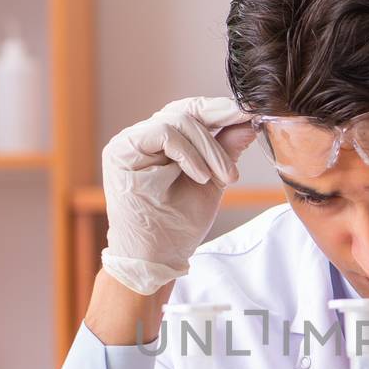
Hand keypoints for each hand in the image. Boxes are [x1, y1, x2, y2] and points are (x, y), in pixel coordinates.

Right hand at [100, 97, 255, 294]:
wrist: (157, 258)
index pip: (190, 112)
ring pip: (178, 120)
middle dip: (219, 127)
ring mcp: (129, 142)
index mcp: (160, 142)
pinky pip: (163, 133)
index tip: (248, 114)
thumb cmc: (179, 226)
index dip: (219, 110)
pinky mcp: (120, 151)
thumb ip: (226, 149)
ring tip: (223, 178)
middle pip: (184, 111)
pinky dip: (189, 153)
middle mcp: (142, 137)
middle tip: (243, 143)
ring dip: (209, 149)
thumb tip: (248, 121)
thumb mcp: (212, 181)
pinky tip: (201, 176)